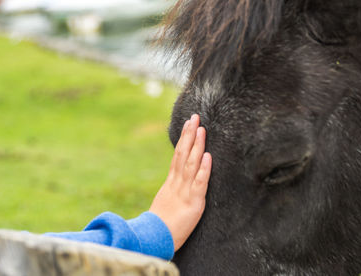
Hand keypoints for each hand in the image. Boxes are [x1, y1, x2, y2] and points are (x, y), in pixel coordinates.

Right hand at [149, 114, 211, 251]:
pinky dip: (204, 169)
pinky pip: (199, 183)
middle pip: (183, 154)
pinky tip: (208, 156)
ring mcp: (184, 192)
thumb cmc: (159, 226)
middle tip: (196, 117)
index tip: (188, 124)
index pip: (177, 156)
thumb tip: (176, 181)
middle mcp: (176, 184)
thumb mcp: (165, 202)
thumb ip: (172, 190)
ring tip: (202, 129)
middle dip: (190, 135)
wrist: (153, 241)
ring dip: (197, 146)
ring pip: (191, 164)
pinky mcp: (193, 204)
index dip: (184, 139)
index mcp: (170, 183)